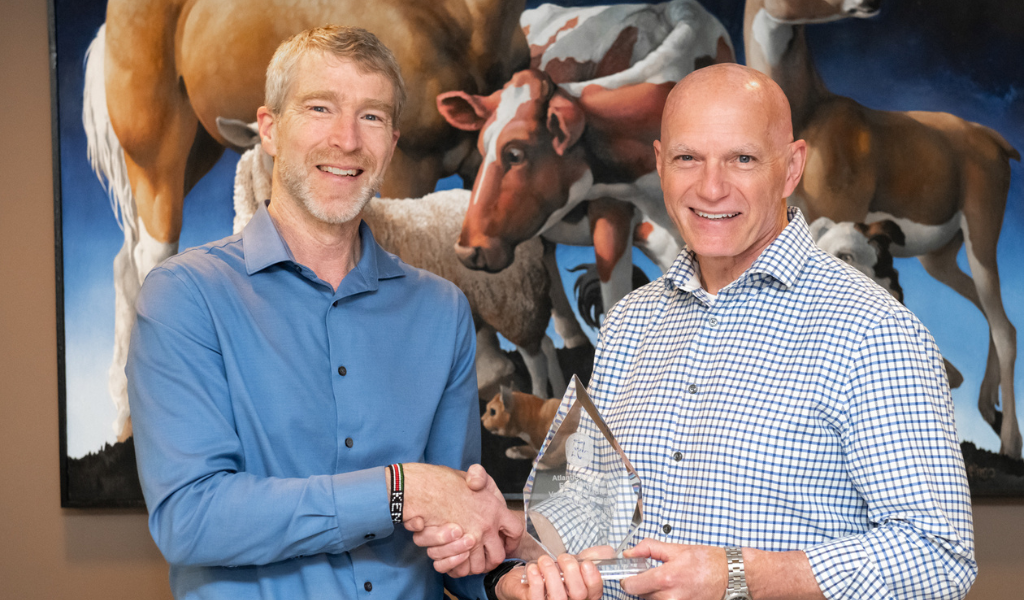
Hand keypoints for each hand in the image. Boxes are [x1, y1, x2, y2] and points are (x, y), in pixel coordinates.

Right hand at [403, 463, 523, 575]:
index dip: (513, 540)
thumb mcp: (469, 474)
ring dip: (473, 564)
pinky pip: (458, 569)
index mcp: (495, 509)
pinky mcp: (450, 550)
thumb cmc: (444, 482)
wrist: (421, 488)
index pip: (516, 531)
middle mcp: (485, 527)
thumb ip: (480, 477)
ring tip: (467, 555)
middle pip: (497, 556)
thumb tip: (476, 485)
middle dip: (491, 559)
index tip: (507, 543)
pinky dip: (456, 566)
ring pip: (478, 566)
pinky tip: (454, 557)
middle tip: (484, 555)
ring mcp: (468, 541)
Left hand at [497, 549, 605, 599]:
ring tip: (545, 560)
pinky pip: (536, 595)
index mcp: (584, 596)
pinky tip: (534, 568)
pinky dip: (535, 578)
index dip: (592, 577)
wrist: (527, 580)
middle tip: (563, 558)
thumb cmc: (554, 575)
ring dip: (551, 572)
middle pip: (578, 594)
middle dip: (571, 570)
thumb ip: (591, 557)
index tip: (585, 563)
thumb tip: (608, 552)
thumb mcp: (574, 564)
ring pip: (558, 596)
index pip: (595, 592)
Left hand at [620, 539, 726, 599]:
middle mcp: (670, 597)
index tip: (631, 574)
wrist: (728, 575)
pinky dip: (666, 598)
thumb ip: (648, 548)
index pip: (631, 586)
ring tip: (670, 582)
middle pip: (641, 594)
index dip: (628, 579)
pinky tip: (675, 590)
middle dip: (645, 583)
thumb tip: (630, 552)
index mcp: (665, 578)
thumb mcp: (675, 549)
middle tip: (657, 574)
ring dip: (655, 592)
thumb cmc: (706, 562)